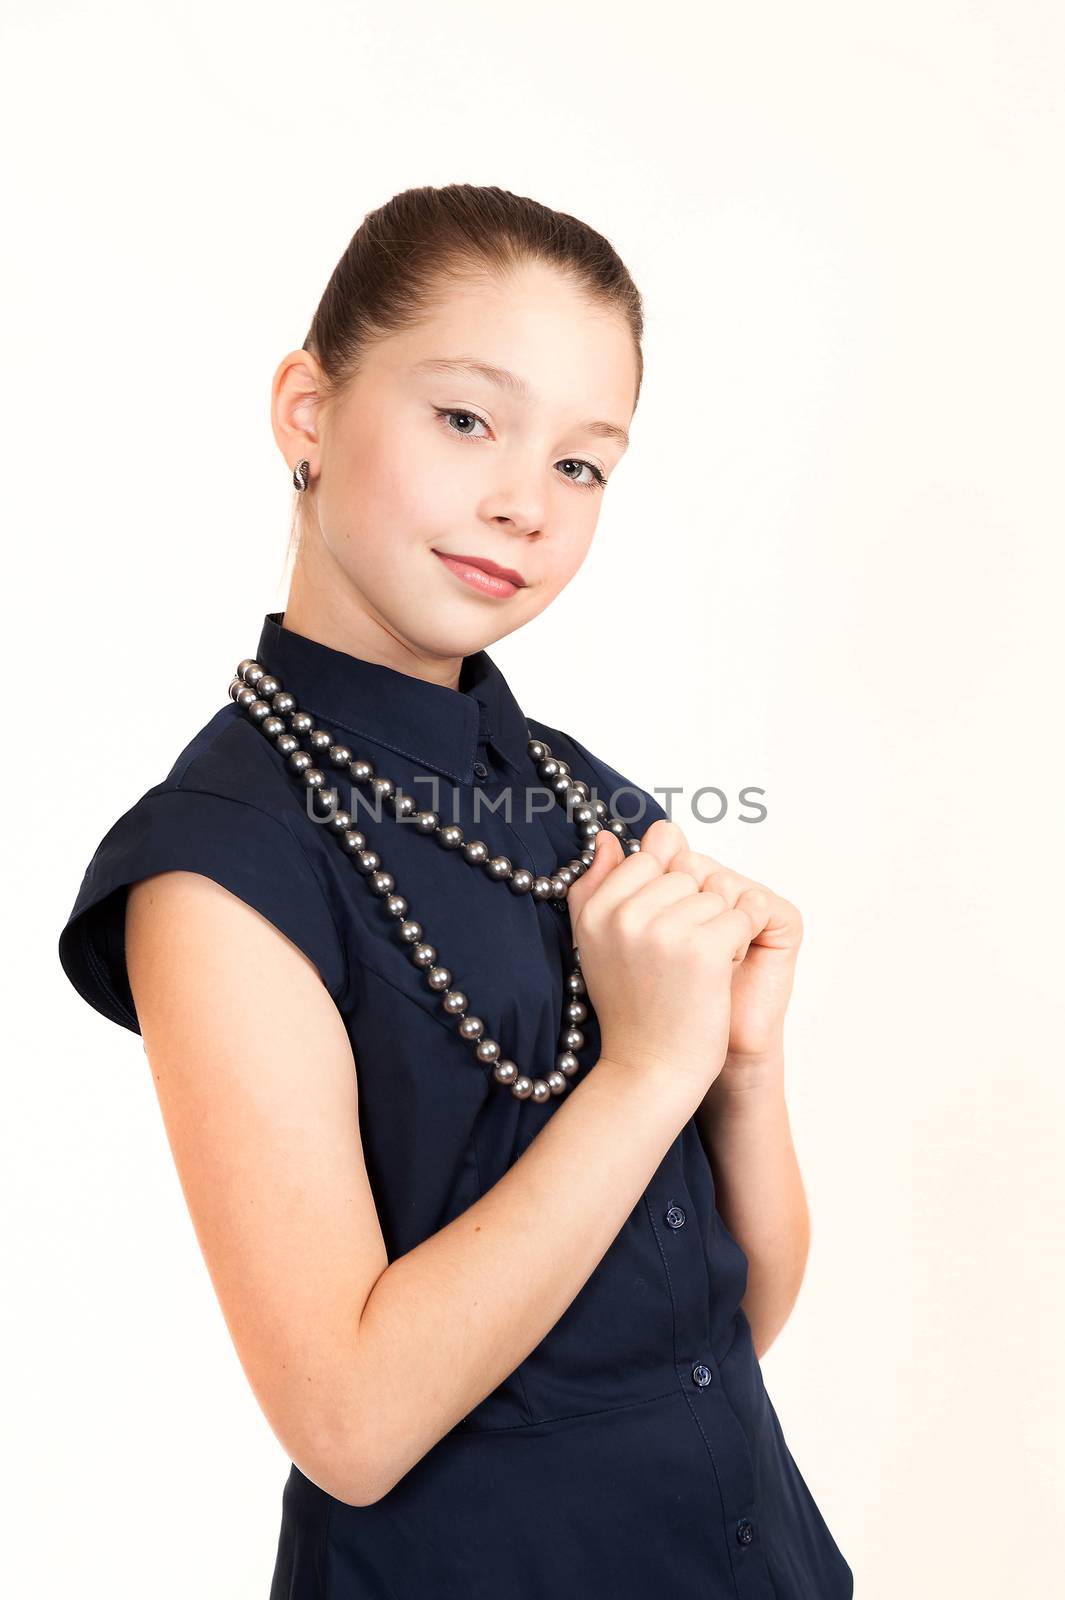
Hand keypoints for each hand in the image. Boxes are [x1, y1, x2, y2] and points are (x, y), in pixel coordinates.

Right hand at [566, 822, 770, 1100]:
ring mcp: (662, 929)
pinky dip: (742, 942)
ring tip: (696, 970)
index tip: (658, 937)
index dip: (667, 893)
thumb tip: (610, 836)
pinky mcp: (702, 947)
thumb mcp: (598, 943)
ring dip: (719, 928)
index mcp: (595, 909)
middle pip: (685, 872)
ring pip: (716, 893)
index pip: (649, 857)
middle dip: (694, 909)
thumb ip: (598, 885)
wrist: (651, 1070)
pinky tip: (719, 973)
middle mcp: (622, 914)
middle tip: (677, 960)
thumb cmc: (632, 1008)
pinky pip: (742, 915)